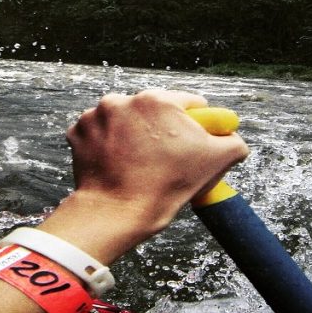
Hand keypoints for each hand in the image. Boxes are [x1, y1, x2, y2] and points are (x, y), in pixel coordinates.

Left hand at [39, 89, 249, 263]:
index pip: (189, 103)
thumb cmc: (166, 187)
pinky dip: (108, 145)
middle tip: (164, 158)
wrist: (116, 213)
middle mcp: (124, 99)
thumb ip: (232, 142)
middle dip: (161, 130)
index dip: (196, 124)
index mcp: (159, 100)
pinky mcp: (78, 132)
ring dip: (132, 135)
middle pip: (154, 111)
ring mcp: (96, 115)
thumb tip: (233, 137)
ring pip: (125, 120)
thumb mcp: (214, 163)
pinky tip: (117, 164)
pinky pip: (100, 133)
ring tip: (138, 163)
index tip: (192, 143)